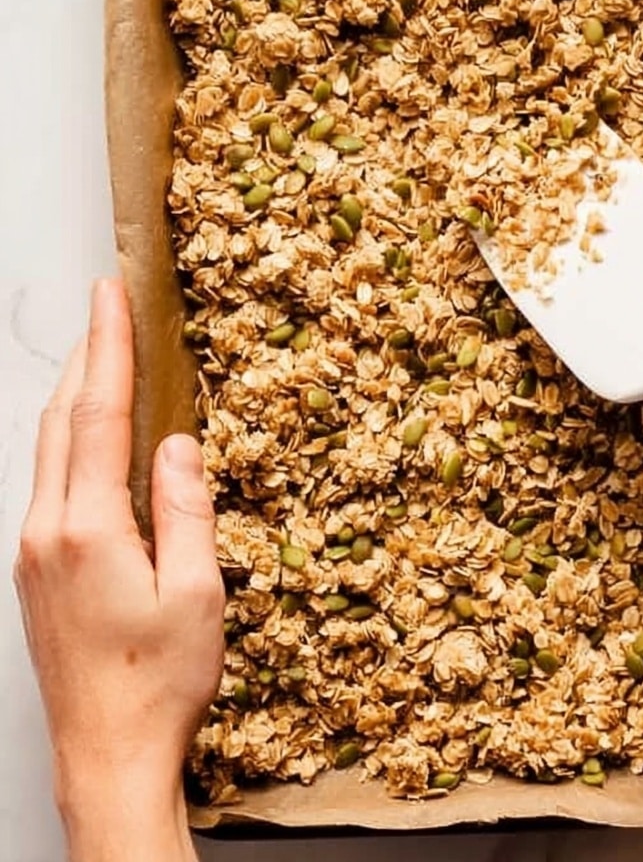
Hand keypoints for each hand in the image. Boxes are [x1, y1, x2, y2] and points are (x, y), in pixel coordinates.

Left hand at [14, 278, 223, 861]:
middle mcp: (47, 532)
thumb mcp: (195, 592)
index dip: (108, 348)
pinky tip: (88, 439)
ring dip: (73, 398)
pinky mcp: (35, 572)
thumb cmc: (158, 683)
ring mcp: (33, 553)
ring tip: (101, 359)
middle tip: (106, 310)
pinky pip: (48, 484)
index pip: (98, 415)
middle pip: (61, 422)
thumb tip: (179, 443)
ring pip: (47, 451)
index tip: (112, 297)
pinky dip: (69, 441)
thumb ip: (186, 508)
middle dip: (85, 358)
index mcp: (88, 529)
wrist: (106, 757)